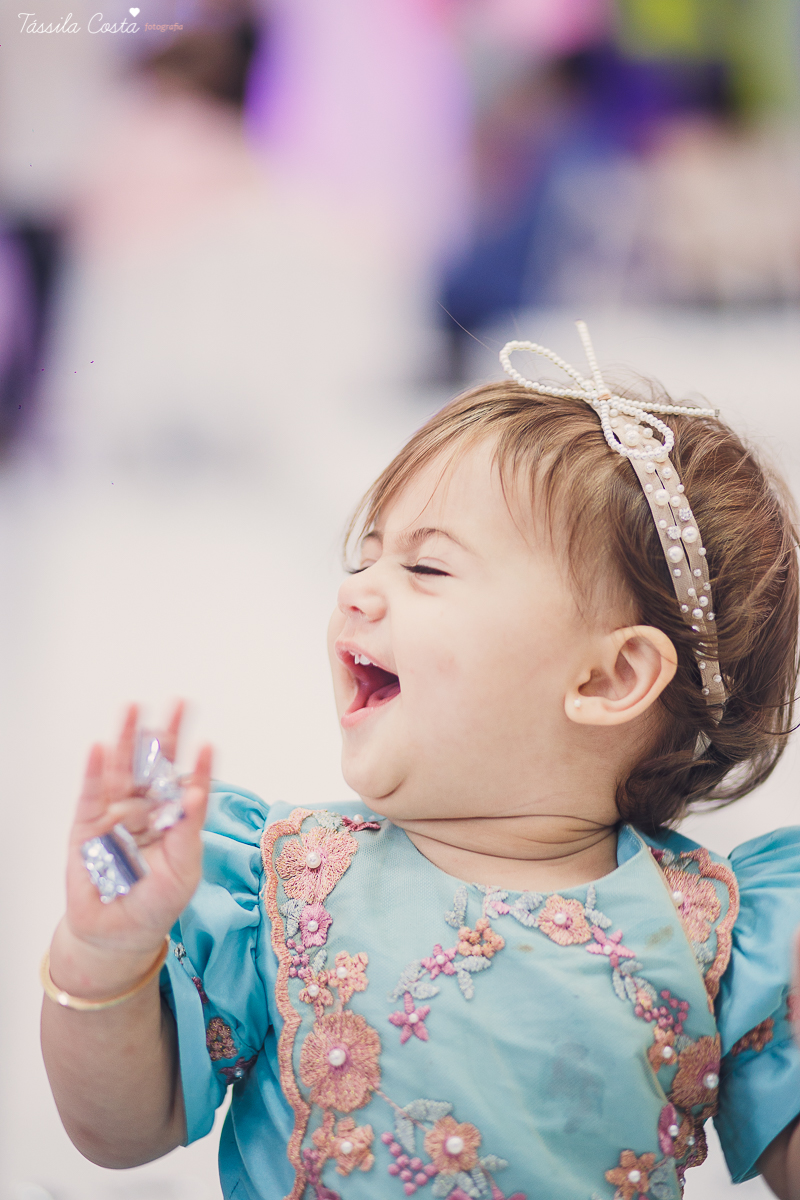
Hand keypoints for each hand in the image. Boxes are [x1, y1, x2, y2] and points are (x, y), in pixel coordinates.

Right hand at [49, 703, 211, 998]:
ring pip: (123, 770)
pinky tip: (100, 746)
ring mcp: (116, 814)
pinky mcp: (87, 825)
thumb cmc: (155, 903)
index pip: (189, 785)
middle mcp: (147, 810)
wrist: (116, 935)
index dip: (199, 766)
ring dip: (128, 739)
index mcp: (174, 819)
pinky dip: (94, 771)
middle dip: (168, 734)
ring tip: (134, 708)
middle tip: (180, 702)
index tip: (210, 745)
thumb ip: (187, 833)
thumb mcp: (181, 872)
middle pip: (157, 765)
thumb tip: (197, 794)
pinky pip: (91, 794)